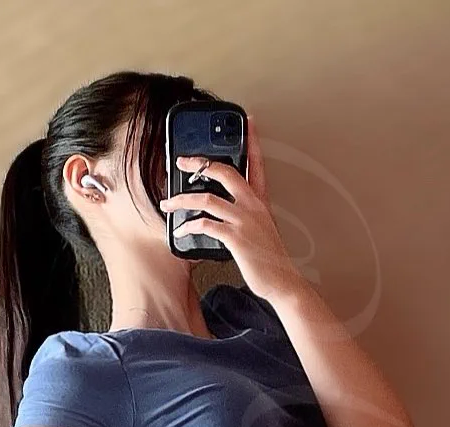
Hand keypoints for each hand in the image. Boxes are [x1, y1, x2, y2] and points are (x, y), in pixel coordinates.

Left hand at [159, 114, 301, 304]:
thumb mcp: (262, 229)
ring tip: (168, 203)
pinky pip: (206, 224)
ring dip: (182, 199)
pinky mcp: (235, 238)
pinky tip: (181, 229)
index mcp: (260, 201)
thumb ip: (247, 215)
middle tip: (182, 161)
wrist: (281, 281)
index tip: (248, 122)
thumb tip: (225, 212)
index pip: (257, 164)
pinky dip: (189, 225)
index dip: (252, 141)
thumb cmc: (269, 259)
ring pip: (207, 198)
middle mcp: (253, 206)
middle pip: (225, 172)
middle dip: (199, 163)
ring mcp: (244, 221)